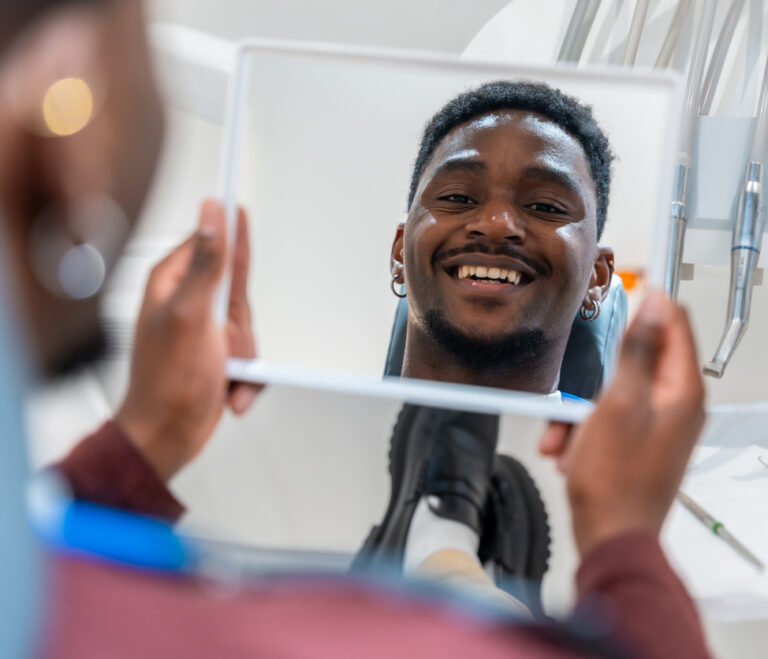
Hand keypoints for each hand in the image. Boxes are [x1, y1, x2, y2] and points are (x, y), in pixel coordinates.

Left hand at [114, 200, 260, 480]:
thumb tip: (211, 213)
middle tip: (229, 346)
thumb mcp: (190, 315)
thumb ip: (205, 263)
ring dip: (246, 359)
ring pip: (250, 326)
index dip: (231, 231)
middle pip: (239, 290)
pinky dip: (248, 378)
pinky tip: (230, 391)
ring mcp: (206, 329)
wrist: (168, 437)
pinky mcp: (220, 353)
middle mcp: (189, 302)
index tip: (244, 202)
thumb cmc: (167, 383)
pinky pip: (253, 354)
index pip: (210, 239)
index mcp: (171, 283)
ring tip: (224, 376)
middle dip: (241, 328)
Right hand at [539, 291, 704, 555]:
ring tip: (564, 434)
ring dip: (581, 407)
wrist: (611, 535)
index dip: (648, 300)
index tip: (623, 285)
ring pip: (613, 389)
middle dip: (596, 370)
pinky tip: (566, 449)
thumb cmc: (615, 481)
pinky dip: (582, 429)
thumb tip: (656, 305)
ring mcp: (658, 424)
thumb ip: (637, 351)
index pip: (674, 322)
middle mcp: (676, 404)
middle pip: (636, 358)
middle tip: (577, 383)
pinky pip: (606, 417)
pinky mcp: (638, 441)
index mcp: (680, 390)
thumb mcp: (618, 403)